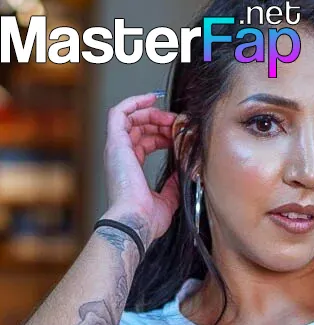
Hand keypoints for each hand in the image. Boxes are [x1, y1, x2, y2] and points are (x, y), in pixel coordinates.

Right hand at [104, 92, 179, 243]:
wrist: (136, 222)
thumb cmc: (147, 219)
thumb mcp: (168, 199)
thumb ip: (173, 184)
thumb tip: (182, 172)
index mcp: (130, 170)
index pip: (144, 143)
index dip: (162, 135)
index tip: (178, 134)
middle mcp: (121, 158)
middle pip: (138, 128)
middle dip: (159, 122)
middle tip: (177, 123)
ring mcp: (116, 150)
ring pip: (130, 118)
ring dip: (151, 113)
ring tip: (169, 116)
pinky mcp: (115, 143)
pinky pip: (119, 113)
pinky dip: (134, 102)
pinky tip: (151, 98)